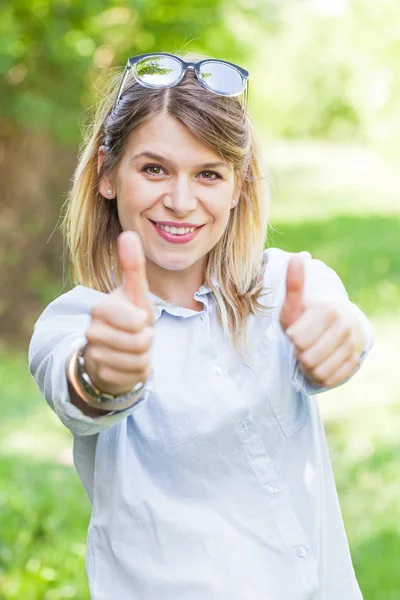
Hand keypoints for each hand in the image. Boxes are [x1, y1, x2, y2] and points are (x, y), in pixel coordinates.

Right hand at [84, 231, 154, 395]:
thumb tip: (129, 234)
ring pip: (138, 360)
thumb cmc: (129, 317)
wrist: (114, 350)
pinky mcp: (100, 375)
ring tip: (133, 348)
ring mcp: (94, 355)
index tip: (137, 318)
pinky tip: (128, 364)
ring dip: (144, 356)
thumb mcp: (135, 293)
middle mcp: (92, 332)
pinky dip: (138, 372)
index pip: (136, 321)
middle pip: (140, 342)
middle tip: (137, 335)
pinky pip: (134, 376)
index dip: (144, 321)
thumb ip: (132, 266)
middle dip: (146, 340)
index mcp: (100, 308)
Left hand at [279, 256, 363, 387]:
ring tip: (310, 354)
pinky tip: (320, 362)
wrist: (336, 327)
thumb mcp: (296, 303)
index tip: (296, 332)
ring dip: (309, 366)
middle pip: (307, 357)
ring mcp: (352, 345)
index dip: (292, 339)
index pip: (297, 339)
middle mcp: (344, 327)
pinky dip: (320, 375)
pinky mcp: (354, 361)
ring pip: (319, 370)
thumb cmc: (308, 317)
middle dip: (300, 354)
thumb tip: (295, 258)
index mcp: (328, 311)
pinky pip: (329, 379)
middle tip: (303, 345)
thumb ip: (293, 284)